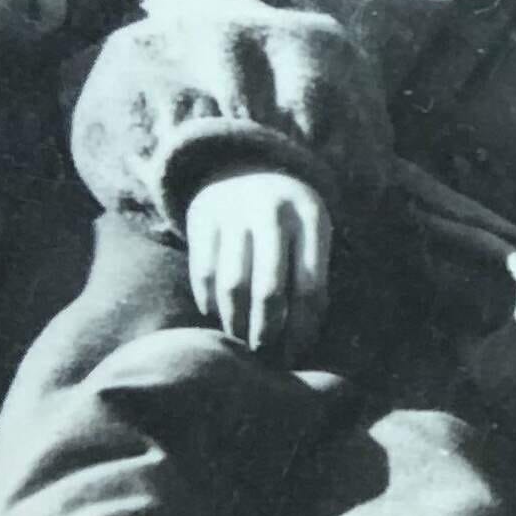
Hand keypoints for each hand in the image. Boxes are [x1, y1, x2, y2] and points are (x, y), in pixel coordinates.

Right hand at [185, 168, 331, 358]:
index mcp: (310, 217)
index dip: (303, 328)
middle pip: (269, 291)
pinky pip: (204, 274)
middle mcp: (273, 212)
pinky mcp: (203, 218)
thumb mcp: (311, 232)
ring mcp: (235, 212)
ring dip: (236, 323)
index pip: (310, 287)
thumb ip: (312, 276)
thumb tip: (302, 339)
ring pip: (233, 287)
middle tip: (264, 351)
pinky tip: (218, 315)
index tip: (296, 352)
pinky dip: (210, 303)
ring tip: (241, 340)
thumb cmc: (289, 216)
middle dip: (267, 332)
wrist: (245, 163)